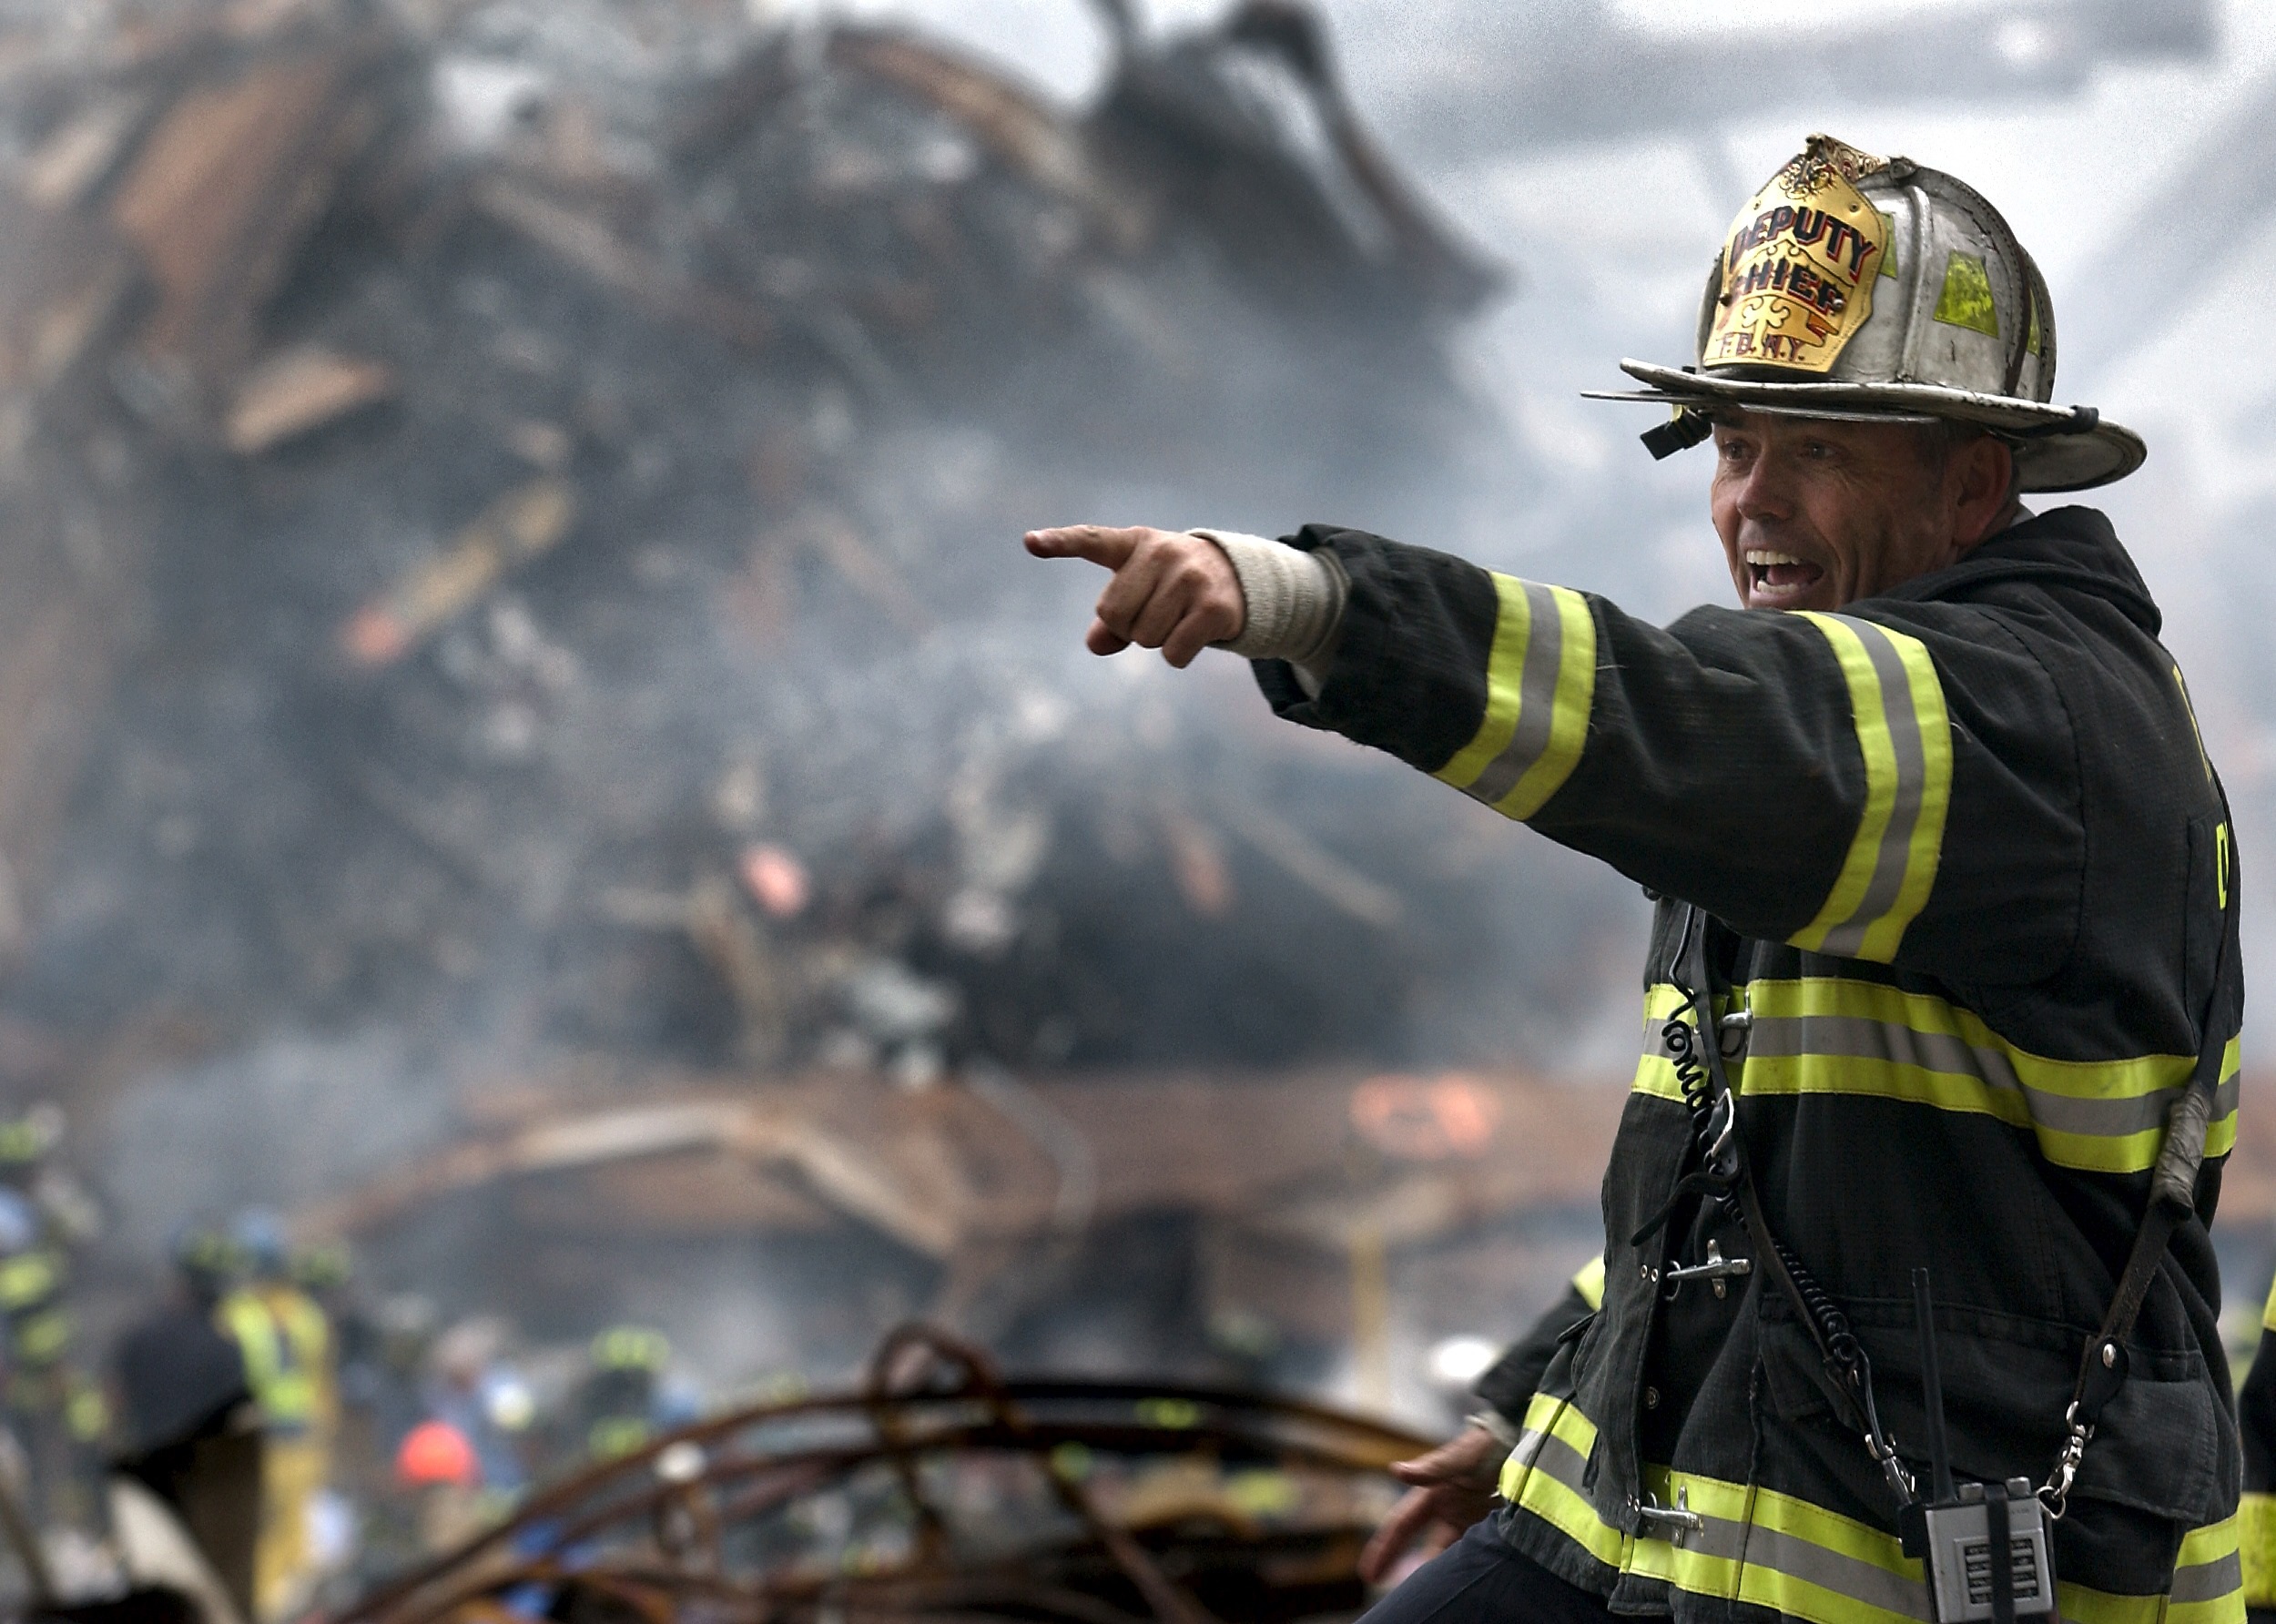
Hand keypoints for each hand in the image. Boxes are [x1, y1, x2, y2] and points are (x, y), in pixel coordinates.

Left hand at [1023, 525, 1243, 668]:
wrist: (1239, 578)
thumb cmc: (1173, 585)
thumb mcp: (1139, 590)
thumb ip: (1110, 619)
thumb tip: (1096, 644)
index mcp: (1134, 543)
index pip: (1090, 540)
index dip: (1059, 543)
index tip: (1029, 541)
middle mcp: (1161, 553)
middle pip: (1113, 615)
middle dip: (1129, 626)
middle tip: (1156, 610)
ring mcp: (1190, 578)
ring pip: (1144, 638)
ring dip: (1157, 639)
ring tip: (1179, 616)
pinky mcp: (1213, 607)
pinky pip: (1172, 653)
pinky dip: (1178, 655)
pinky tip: (1195, 633)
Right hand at [1358, 1422, 1505, 1585]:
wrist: (1518, 1443)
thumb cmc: (1483, 1445)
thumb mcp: (1457, 1458)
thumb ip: (1430, 1468)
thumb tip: (1396, 1470)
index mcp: (1431, 1493)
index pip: (1401, 1525)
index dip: (1384, 1548)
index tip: (1368, 1571)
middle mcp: (1444, 1507)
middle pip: (1416, 1541)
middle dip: (1396, 1561)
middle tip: (1376, 1581)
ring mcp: (1464, 1516)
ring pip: (1442, 1549)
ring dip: (1431, 1568)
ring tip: (1420, 1591)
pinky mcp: (1485, 1523)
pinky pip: (1468, 1549)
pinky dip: (1459, 1563)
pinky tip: (1456, 1580)